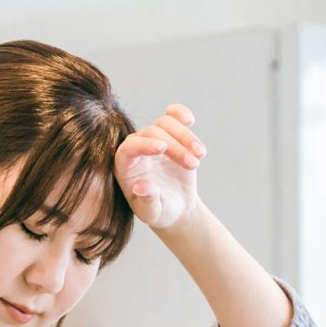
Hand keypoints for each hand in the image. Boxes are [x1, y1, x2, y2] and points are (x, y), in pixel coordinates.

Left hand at [114, 103, 206, 230]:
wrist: (176, 206)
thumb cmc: (160, 211)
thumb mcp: (152, 212)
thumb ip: (147, 200)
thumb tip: (140, 186)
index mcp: (125, 167)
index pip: (128, 149)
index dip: (143, 145)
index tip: (163, 148)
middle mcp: (136, 149)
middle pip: (152, 134)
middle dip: (175, 147)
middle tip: (193, 165)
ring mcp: (153, 139)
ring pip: (165, 123)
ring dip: (185, 137)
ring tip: (200, 155)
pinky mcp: (169, 135)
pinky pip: (171, 116)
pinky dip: (180, 113)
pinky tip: (190, 120)